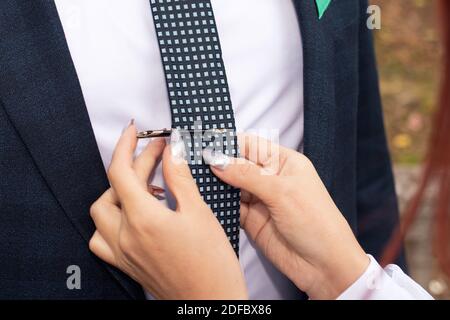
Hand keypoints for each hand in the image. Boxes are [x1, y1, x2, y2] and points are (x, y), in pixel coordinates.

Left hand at [89, 122, 246, 299]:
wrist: (211, 302)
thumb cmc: (212, 262)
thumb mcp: (199, 212)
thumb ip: (179, 178)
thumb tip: (171, 149)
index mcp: (144, 219)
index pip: (121, 171)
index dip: (126, 144)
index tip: (136, 130)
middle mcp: (125, 236)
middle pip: (114, 187)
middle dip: (134, 165)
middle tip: (158, 156)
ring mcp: (122, 253)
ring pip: (101, 212)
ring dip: (117, 191)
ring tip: (144, 186)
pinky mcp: (125, 265)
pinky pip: (101, 238)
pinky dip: (110, 220)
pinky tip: (131, 216)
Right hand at [203, 134, 369, 298]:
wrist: (323, 265)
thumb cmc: (316, 222)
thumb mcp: (281, 191)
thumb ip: (247, 175)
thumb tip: (218, 160)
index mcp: (284, 162)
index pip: (251, 144)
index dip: (229, 142)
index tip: (205, 141)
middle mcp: (271, 178)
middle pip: (238, 164)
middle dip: (218, 162)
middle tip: (193, 160)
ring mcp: (260, 199)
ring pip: (231, 185)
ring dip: (216, 183)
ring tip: (194, 177)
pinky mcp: (251, 220)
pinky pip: (230, 207)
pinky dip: (218, 203)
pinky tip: (205, 197)